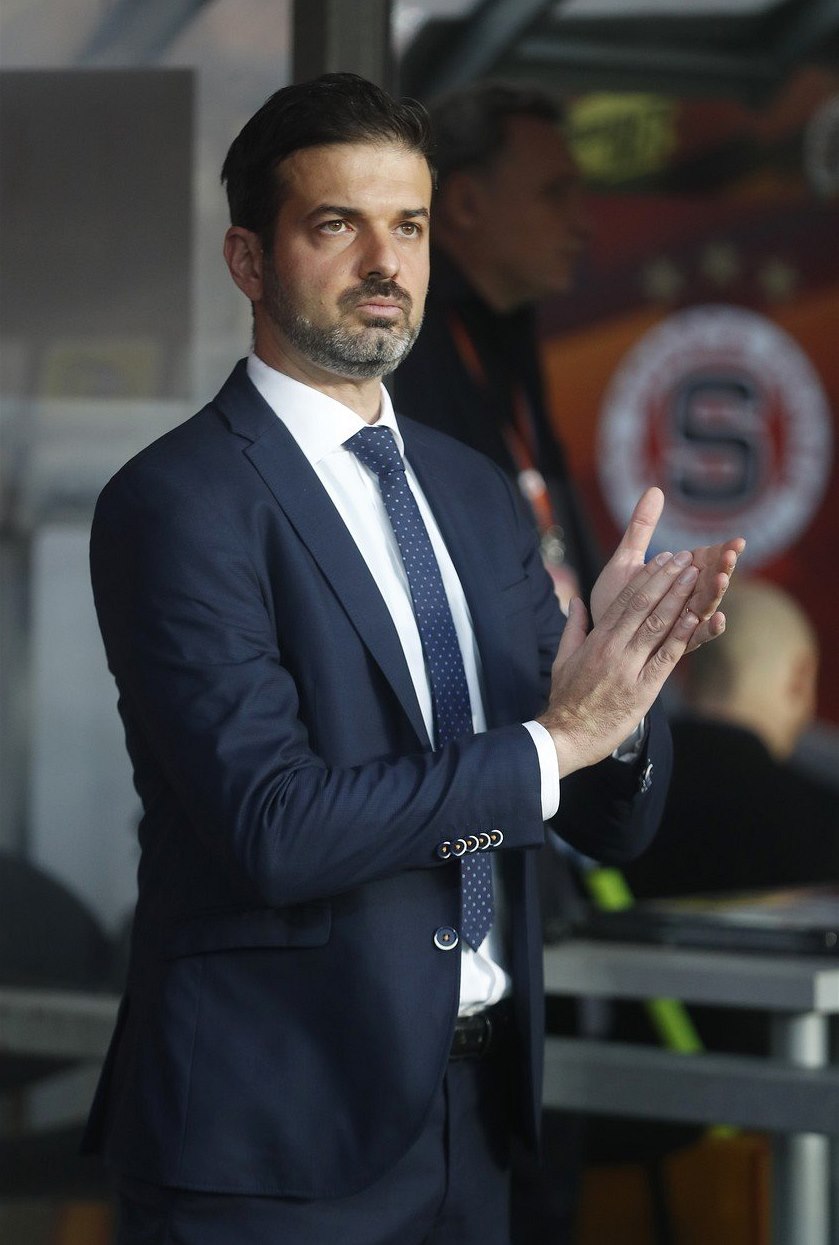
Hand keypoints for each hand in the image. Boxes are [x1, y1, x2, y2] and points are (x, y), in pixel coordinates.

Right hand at [538, 550, 702, 777]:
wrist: (566, 736)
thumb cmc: (566, 699)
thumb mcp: (562, 659)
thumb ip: (573, 628)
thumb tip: (576, 602)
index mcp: (596, 639)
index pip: (624, 600)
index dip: (645, 577)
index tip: (661, 559)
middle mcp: (613, 648)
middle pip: (643, 605)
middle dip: (666, 579)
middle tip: (685, 558)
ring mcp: (628, 667)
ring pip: (657, 625)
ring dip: (678, 598)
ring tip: (695, 576)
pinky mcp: (642, 689)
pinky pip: (665, 657)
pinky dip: (681, 636)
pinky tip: (695, 617)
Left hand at [590, 488, 744, 653]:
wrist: (597, 633)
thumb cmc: (614, 598)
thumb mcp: (627, 559)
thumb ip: (641, 528)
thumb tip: (654, 490)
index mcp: (677, 578)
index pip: (706, 561)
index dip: (721, 551)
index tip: (737, 541)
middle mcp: (684, 599)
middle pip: (710, 581)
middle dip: (723, 568)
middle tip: (732, 555)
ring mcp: (680, 622)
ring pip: (705, 607)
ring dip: (716, 593)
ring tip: (723, 580)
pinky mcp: (673, 644)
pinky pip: (695, 638)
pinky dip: (708, 630)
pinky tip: (717, 619)